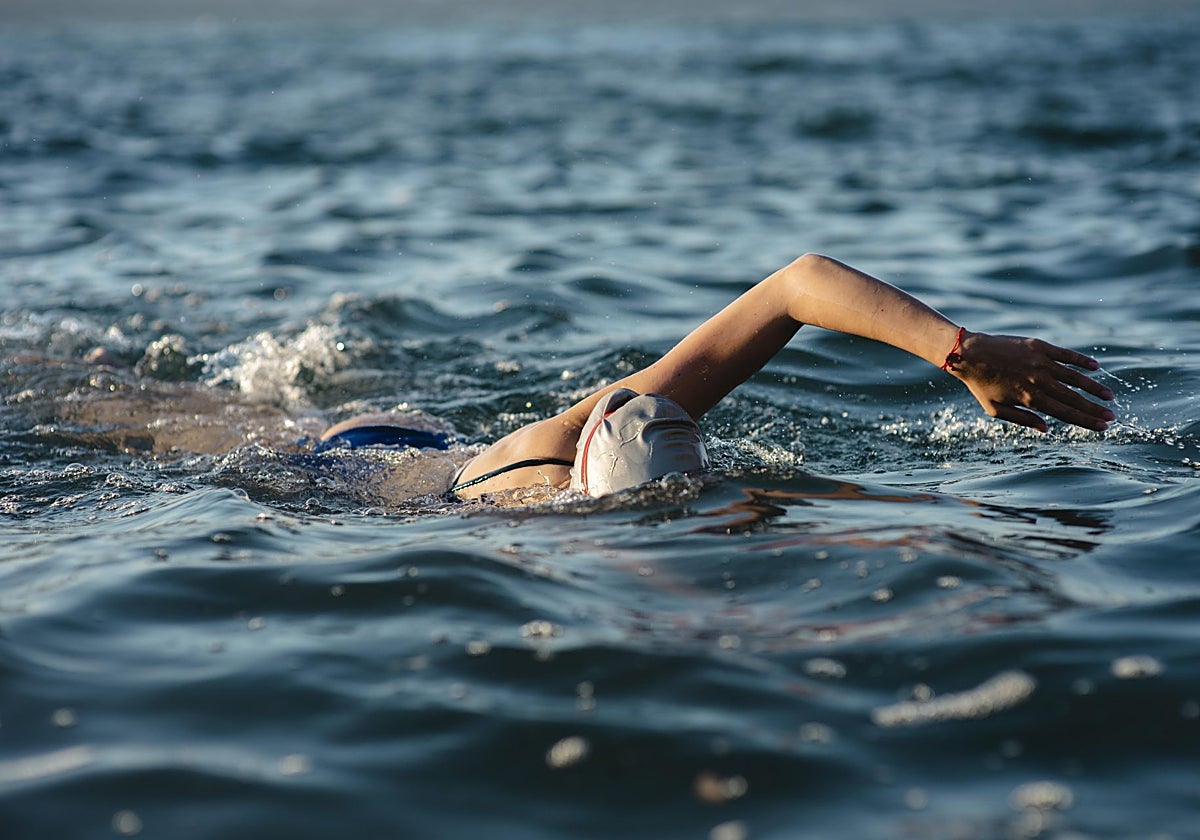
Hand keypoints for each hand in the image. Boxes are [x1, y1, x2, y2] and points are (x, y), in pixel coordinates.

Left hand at [947, 331, 1114, 431]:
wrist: (969, 354)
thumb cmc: (981, 385)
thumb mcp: (995, 409)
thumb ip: (1022, 420)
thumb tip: (1047, 429)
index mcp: (1029, 399)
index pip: (1064, 413)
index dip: (1085, 421)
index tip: (1102, 426)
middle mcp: (1038, 381)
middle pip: (1073, 398)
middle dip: (1095, 409)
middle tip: (1112, 416)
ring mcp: (1040, 363)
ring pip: (1074, 377)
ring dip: (1094, 387)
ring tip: (1109, 396)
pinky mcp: (1039, 347)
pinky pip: (1066, 355)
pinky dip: (1082, 361)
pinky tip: (1095, 368)